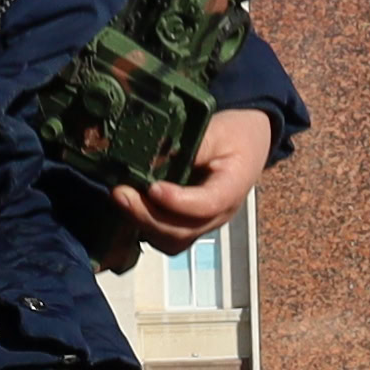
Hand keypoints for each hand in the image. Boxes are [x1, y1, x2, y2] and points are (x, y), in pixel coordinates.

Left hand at [110, 107, 276, 257]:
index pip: (207, 204)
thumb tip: (156, 154)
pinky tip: (128, 205)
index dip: (178, 201)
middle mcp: (219, 214)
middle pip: (183, 230)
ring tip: (121, 197)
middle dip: (147, 215)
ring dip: (142, 223)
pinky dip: (143, 226)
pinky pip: (164, 237)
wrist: (248, 144)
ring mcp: (203, 224)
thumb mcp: (218, 129)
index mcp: (233, 188)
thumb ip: (191, 144)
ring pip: (171, 240)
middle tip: (122, 193)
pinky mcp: (187, 225)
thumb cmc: (234, 136)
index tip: (153, 188)